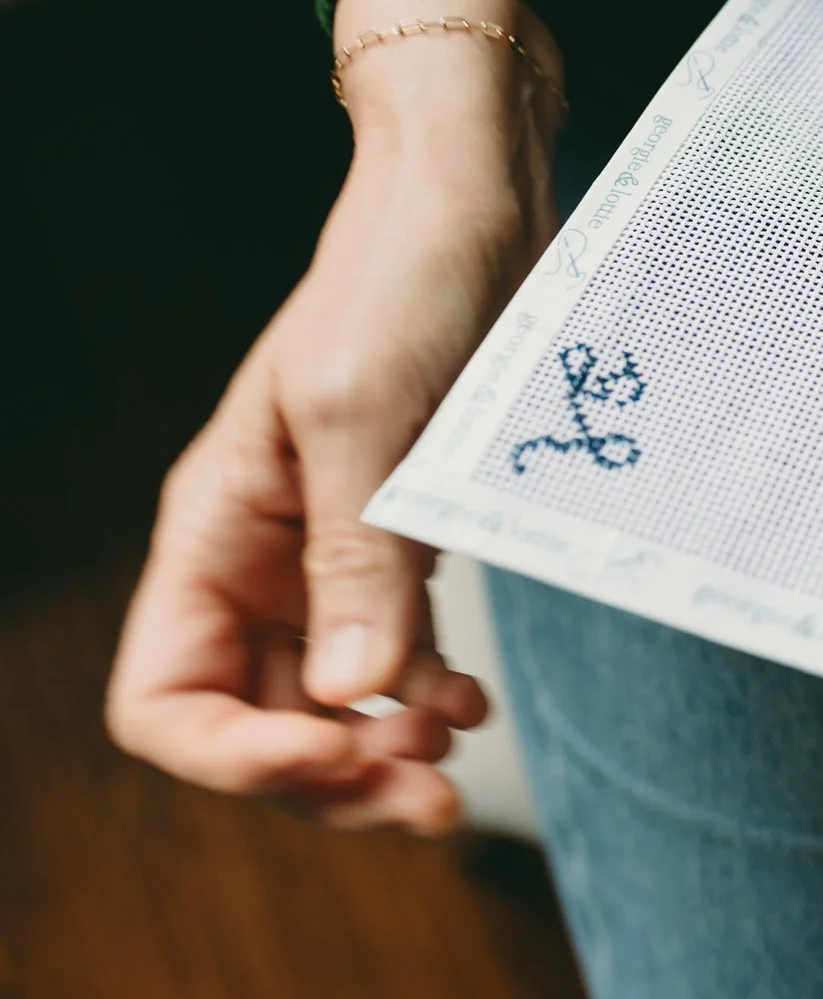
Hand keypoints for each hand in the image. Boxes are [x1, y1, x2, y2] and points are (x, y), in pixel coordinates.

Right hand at [107, 0, 563, 830]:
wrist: (480, 207)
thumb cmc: (402, 279)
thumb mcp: (365, 412)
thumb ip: (358, 554)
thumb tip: (356, 692)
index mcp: (218, 531)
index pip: (167, 697)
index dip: (236, 757)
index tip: (339, 752)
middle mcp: (266, 560)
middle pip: (257, 726)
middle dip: (332, 778)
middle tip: (429, 790)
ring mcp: (336, 557)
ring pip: (332, 708)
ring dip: (385, 752)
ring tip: (455, 751)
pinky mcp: (406, 544)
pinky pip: (397, 661)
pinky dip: (426, 698)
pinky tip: (470, 699)